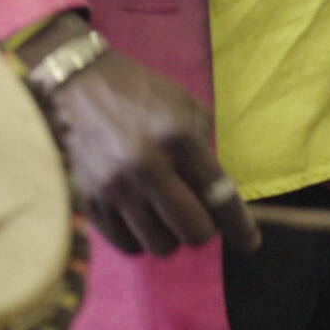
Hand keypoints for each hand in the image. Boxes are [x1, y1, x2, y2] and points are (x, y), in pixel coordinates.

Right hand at [23, 15, 260, 257]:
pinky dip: (140, 237)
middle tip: (199, 216)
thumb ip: (206, 150)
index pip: (219, 195)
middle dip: (203, 230)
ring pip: (160, 245)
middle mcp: (146, 166)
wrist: (80, 85)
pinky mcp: (90, 198)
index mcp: (177, 138)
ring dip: (171, 236)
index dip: (240, 226)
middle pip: (192, 232)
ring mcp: (114, 186)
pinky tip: (141, 217)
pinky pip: (126, 243)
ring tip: (166, 215)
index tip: (249, 243)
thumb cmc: (143, 94)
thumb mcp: (187, 108)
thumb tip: (218, 198)